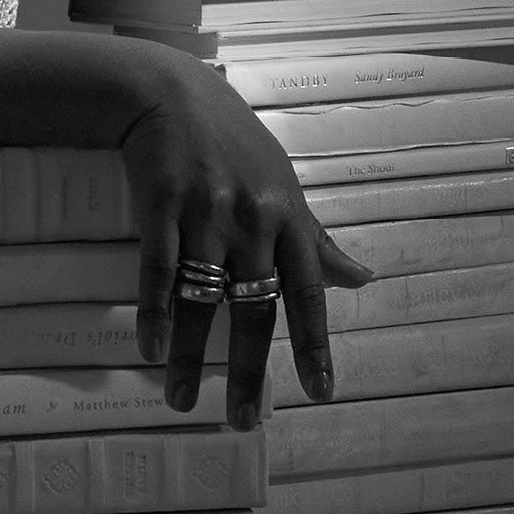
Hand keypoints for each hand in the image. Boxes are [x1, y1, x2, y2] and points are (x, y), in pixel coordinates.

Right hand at [116, 48, 371, 427]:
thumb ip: (317, 239)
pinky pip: (158, 268)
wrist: (170, 92)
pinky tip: (150, 347)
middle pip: (253, 307)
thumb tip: (364, 279)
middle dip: (246, 368)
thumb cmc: (234, 142)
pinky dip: (154, 311)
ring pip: (201, 297)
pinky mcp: (162, 204)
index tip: (319, 391)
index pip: (308, 291)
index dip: (314, 343)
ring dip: (189, 353)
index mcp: (287, 217)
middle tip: (240, 421)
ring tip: (179, 398)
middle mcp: (252, 219)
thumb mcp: (284, 185)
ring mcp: (206, 211)